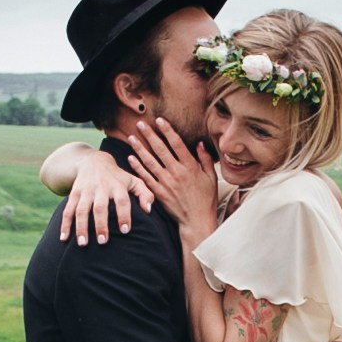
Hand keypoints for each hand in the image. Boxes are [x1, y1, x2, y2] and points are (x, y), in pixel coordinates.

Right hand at [57, 151, 152, 244]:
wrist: (94, 161)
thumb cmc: (118, 177)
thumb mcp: (133, 180)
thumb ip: (145, 194)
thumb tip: (148, 210)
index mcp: (117, 185)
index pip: (122, 200)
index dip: (124, 214)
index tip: (125, 230)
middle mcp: (100, 187)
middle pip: (99, 207)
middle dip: (100, 224)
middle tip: (103, 242)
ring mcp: (85, 191)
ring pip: (81, 209)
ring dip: (81, 227)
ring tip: (83, 244)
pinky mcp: (74, 193)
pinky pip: (68, 210)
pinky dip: (65, 224)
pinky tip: (64, 238)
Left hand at [124, 117, 218, 245]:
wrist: (196, 220)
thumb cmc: (205, 199)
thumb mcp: (211, 177)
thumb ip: (205, 159)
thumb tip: (199, 143)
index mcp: (190, 167)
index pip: (177, 144)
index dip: (167, 130)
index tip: (159, 120)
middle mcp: (177, 172)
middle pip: (160, 150)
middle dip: (149, 135)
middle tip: (140, 124)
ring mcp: (166, 183)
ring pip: (150, 162)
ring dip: (140, 149)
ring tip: (131, 138)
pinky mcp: (159, 193)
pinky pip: (146, 178)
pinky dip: (138, 168)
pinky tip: (130, 158)